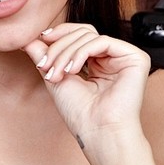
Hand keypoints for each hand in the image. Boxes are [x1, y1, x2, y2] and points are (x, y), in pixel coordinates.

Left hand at [21, 24, 150, 149]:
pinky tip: (73, 70)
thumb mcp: (55, 77)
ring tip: (58, 74)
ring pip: (89, 36)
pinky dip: (82, 52)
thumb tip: (27, 39)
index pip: (78, 36)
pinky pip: (102, 41)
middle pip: (82, 32)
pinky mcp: (136, 58)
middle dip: (59, 47)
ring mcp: (125, 57)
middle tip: (45, 66)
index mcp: (98, 62)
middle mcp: (113, 58)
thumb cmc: (80, 114)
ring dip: (66, 53)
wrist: (98, 132)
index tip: (39, 44)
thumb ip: (44, 56)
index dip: (58, 36)